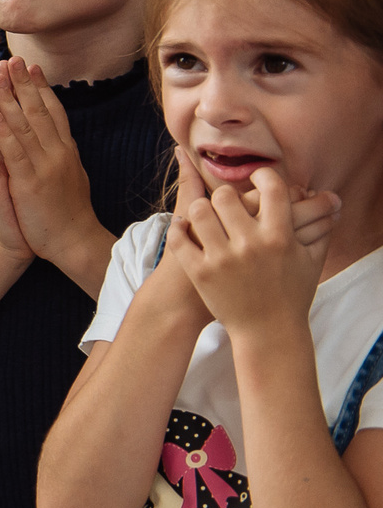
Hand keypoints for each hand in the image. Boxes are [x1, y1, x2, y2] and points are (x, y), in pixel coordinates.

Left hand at [0, 61, 105, 272]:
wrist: (75, 242)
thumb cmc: (71, 211)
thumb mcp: (72, 173)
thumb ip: (64, 152)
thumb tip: (61, 134)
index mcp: (67, 150)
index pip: (55, 111)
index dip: (42, 87)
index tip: (32, 66)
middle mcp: (58, 152)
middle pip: (39, 110)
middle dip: (23, 83)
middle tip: (11, 58)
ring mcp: (44, 166)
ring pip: (25, 126)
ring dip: (9, 99)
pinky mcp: (30, 182)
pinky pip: (15, 153)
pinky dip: (3, 132)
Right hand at [0, 78, 31, 263]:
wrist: (19, 241)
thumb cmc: (30, 207)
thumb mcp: (35, 171)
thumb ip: (31, 146)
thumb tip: (40, 122)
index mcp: (14, 150)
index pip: (15, 113)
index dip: (18, 88)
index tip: (21, 62)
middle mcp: (0, 156)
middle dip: (2, 89)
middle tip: (2, 62)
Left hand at [179, 162, 329, 337]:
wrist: (268, 332)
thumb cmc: (292, 295)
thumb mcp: (311, 262)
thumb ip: (319, 230)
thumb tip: (327, 202)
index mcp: (280, 238)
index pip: (272, 189)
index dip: (263, 175)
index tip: (256, 177)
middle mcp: (250, 245)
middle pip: (226, 196)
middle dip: (225, 195)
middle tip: (225, 201)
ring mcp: (223, 259)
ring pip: (199, 212)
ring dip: (200, 209)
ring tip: (204, 213)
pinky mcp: (201, 273)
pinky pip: (180, 238)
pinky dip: (179, 229)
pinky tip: (184, 228)